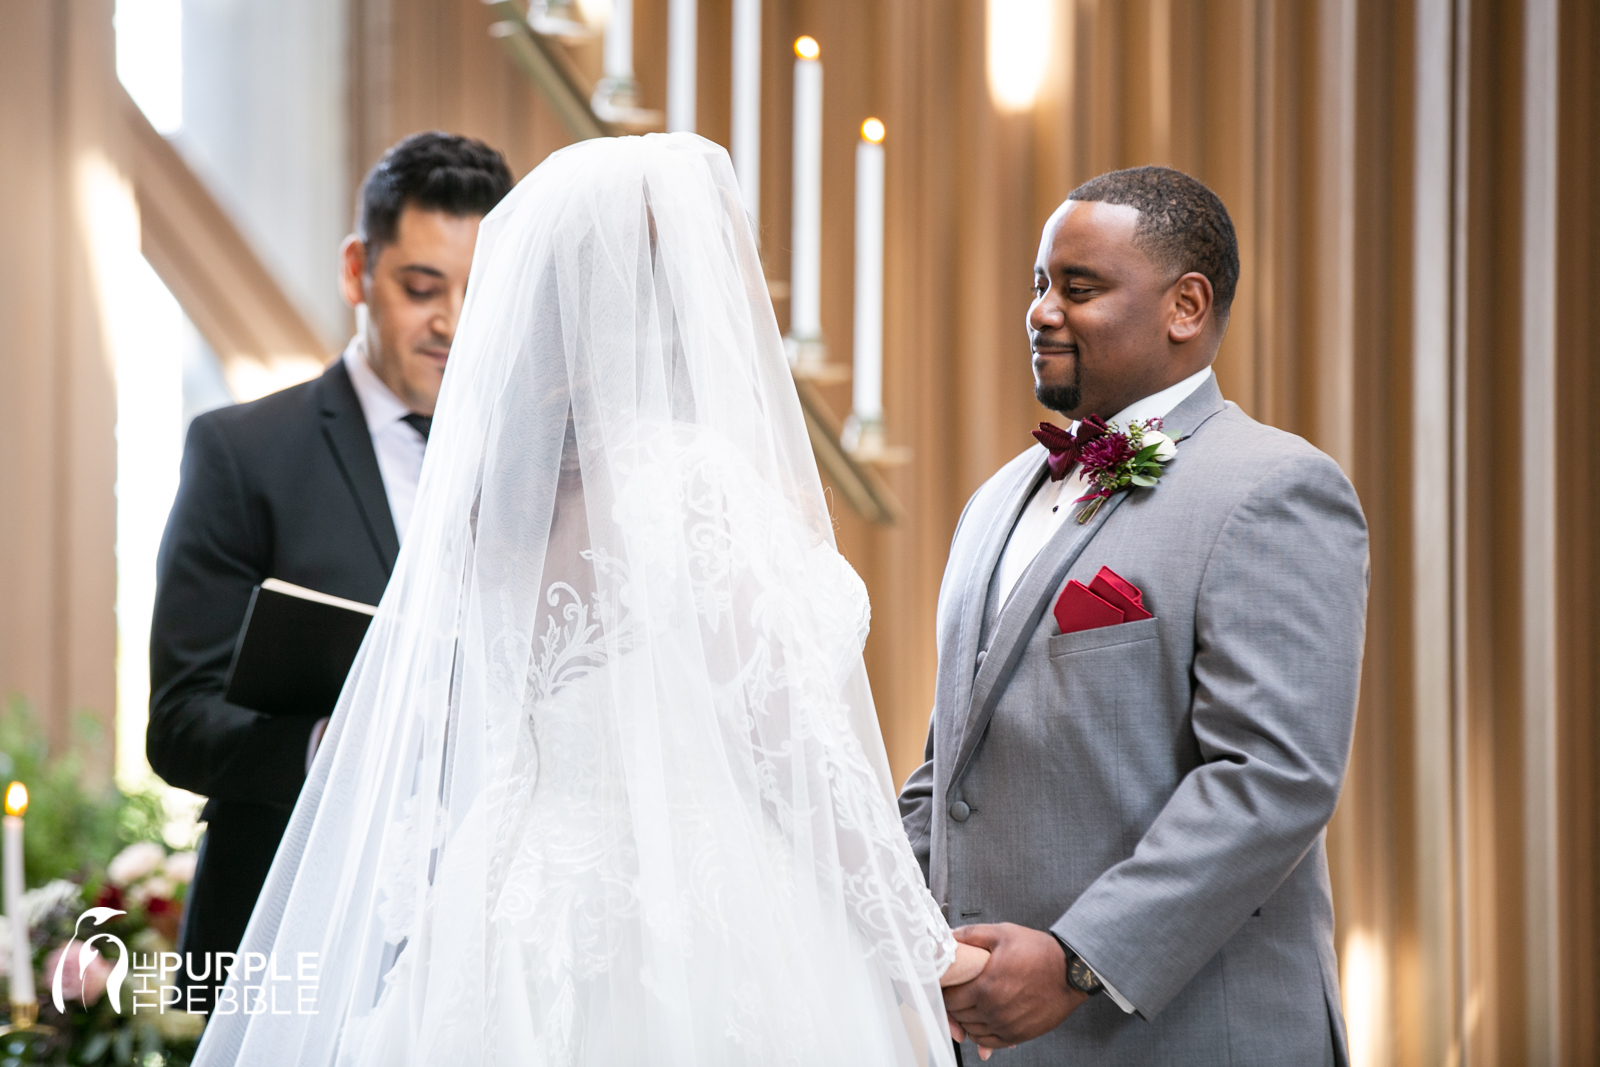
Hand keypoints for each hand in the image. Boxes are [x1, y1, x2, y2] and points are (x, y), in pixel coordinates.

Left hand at [942, 923, 1087, 1050]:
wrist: (1072, 972)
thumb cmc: (1040, 952)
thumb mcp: (1003, 933)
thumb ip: (972, 935)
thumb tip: (950, 935)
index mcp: (986, 986)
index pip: (950, 998)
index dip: (946, 990)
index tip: (949, 983)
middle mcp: (994, 1010)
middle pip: (958, 1016)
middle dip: (955, 1004)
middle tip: (959, 992)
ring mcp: (1006, 1025)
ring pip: (971, 1031)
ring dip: (967, 1019)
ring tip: (972, 1004)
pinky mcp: (1018, 1035)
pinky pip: (989, 1043)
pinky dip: (981, 1034)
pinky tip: (984, 1020)